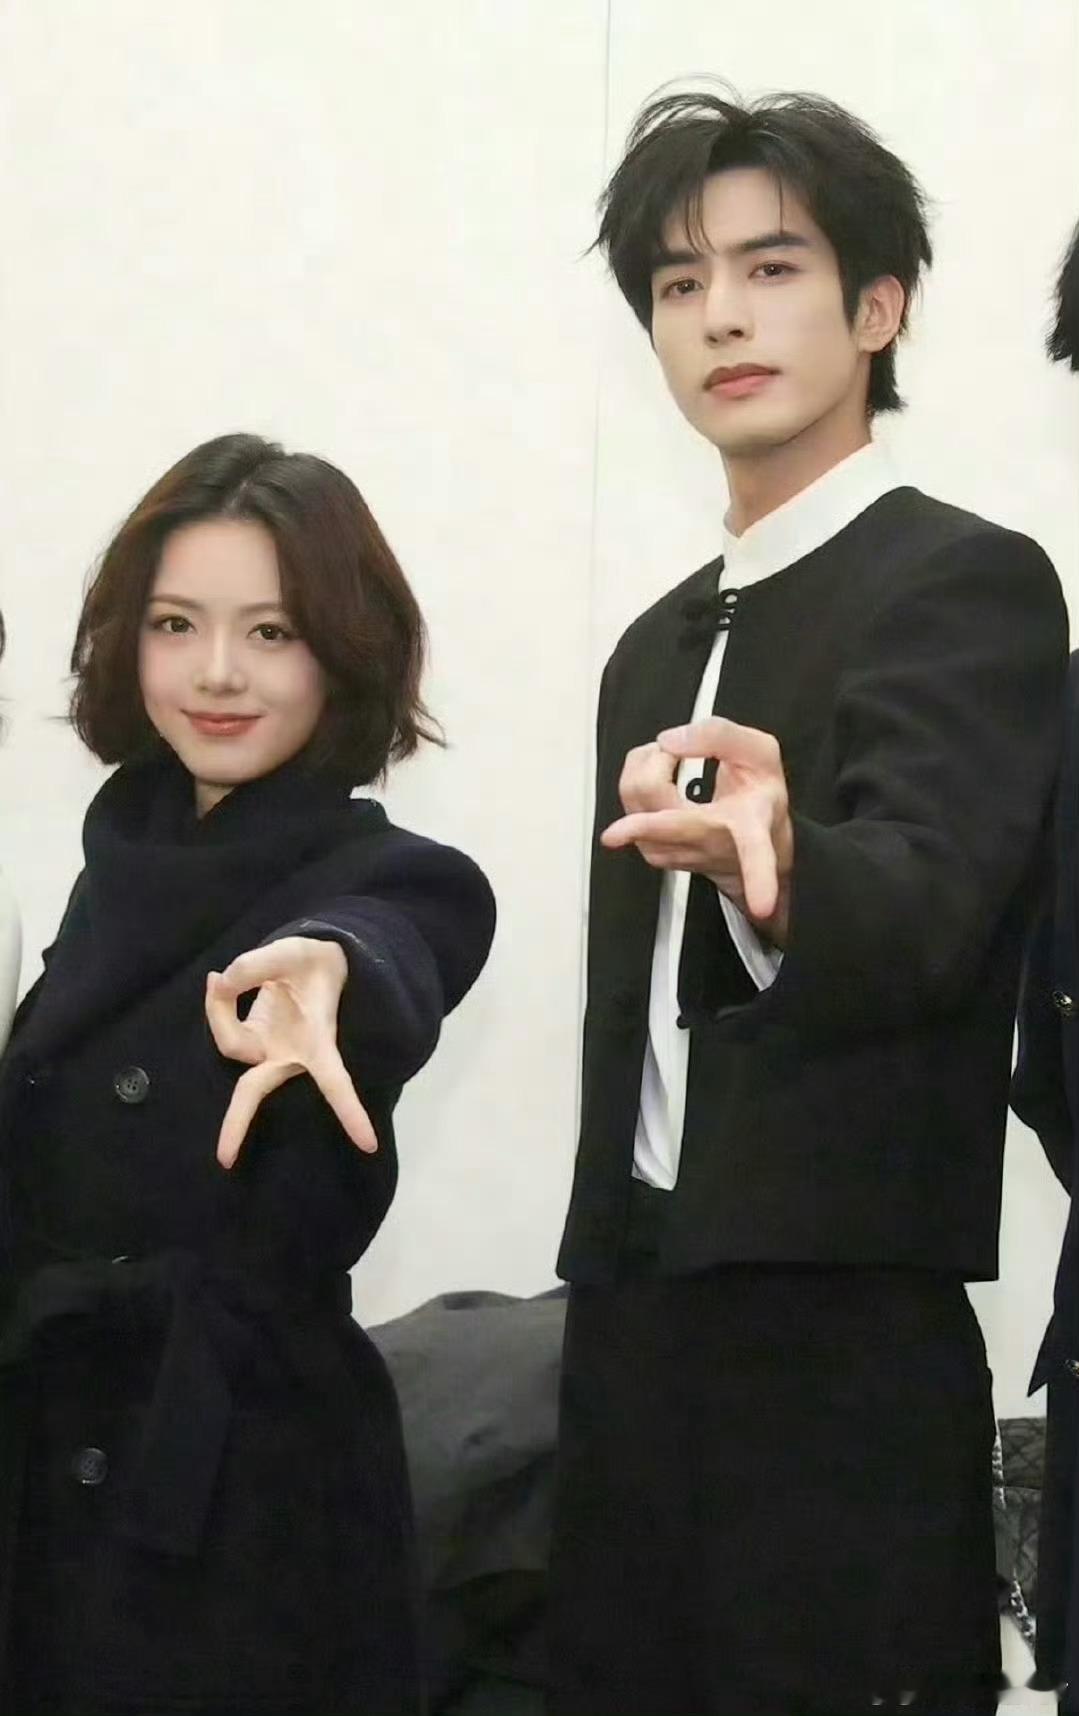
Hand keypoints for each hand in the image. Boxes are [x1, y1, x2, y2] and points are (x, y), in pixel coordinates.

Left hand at [205, 936, 377, 1169]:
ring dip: (217, 1010)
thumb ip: (256, 965)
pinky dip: (216, 1005)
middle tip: (225, 1160)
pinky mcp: (251, 1044)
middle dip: (238, 1124)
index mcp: (318, 1040)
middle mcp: (290, 1054)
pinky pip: (224, 1031)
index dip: (350, 1111)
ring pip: (231, 1043)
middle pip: (257, 1090)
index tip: (369, 1144)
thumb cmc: (313, 964)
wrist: (312, 965)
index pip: (335, 1080)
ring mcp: (267, 1051)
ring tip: (220, 977)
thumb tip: (220, 986)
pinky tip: (217, 983)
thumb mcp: (294, 951)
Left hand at [601, 717, 793, 932]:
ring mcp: (675, 852)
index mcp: (749, 827)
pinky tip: (660, 766)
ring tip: (673, 754)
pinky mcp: (652, 849)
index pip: (755, 854)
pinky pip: (629, 800)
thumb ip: (721, 736)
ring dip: (647, 763)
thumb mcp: (760, 753)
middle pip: (668, 830)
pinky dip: (638, 772)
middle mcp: (710, 845)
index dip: (760, 878)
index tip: (763, 905)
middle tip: (659, 755)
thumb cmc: (758, 797)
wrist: (753, 842)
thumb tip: (668, 740)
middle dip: (642, 820)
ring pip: (637, 801)